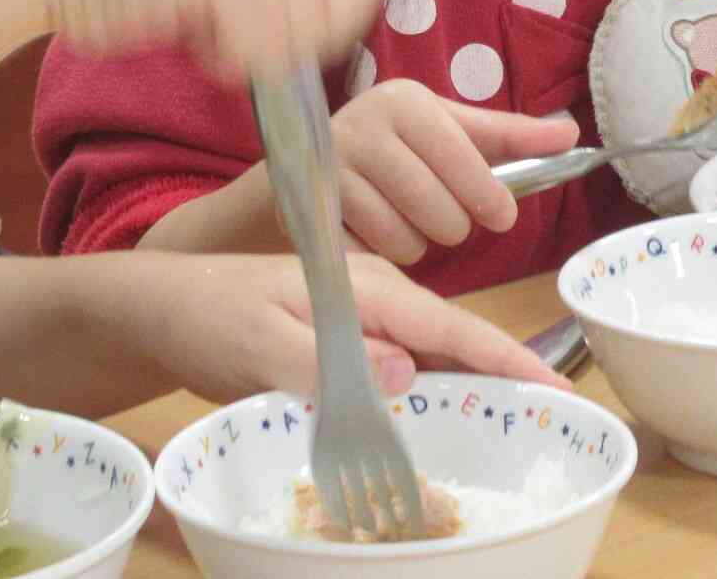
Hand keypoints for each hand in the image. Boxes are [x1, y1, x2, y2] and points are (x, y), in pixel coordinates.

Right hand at [42, 0, 387, 76]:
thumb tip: (343, 10)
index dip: (339, 10)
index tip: (298, 37)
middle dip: (305, 37)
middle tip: (248, 42)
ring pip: (303, 27)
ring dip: (259, 51)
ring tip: (207, 34)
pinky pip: (258, 45)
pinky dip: (228, 60)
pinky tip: (189, 39)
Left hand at [129, 251, 571, 403]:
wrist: (163, 306)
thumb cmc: (207, 317)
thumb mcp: (261, 342)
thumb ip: (331, 359)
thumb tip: (407, 372)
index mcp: (364, 289)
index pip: (450, 326)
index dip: (505, 360)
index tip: (554, 390)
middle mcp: (374, 298)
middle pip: (453, 340)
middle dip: (503, 377)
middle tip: (550, 424)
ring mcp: (361, 317)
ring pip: (431, 355)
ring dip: (470, 387)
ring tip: (516, 426)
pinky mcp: (345, 339)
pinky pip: (401, 367)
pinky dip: (430, 390)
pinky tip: (444, 419)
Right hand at [327, 80, 580, 264]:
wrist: (315, 154)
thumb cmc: (401, 142)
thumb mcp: (453, 129)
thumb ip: (511, 136)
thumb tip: (571, 136)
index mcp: (405, 101)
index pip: (465, 162)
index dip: (490, 198)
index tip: (502, 216)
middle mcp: (363, 127)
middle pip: (440, 213)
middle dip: (452, 226)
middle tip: (442, 215)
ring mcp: (331, 171)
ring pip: (406, 242)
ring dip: (417, 245)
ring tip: (406, 221)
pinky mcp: (313, 213)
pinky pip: (371, 259)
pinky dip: (384, 257)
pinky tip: (377, 234)